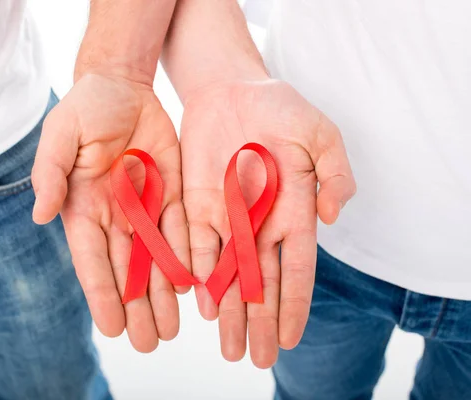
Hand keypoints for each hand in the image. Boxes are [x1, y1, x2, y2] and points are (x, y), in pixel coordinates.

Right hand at [31, 74, 190, 352]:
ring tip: (173, 330)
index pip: (92, 261)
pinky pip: (180, 231)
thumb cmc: (84, 109)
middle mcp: (115, 217)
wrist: (122, 87)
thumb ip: (50, 174)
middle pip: (127, 271)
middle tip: (151, 343)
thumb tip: (40, 216)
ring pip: (156, 260)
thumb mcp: (60, 135)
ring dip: (164, 295)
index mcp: (83, 209)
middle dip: (138, 308)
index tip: (111, 329)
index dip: (102, 295)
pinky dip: (185, 259)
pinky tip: (193, 287)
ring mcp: (145, 208)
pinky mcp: (172, 194)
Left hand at [180, 79, 355, 367]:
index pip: (296, 269)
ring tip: (230, 348)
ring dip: (229, 312)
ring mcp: (228, 217)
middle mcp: (260, 224)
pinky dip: (200, 274)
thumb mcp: (320, 135)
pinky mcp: (196, 206)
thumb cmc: (281, 110)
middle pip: (261, 283)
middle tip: (257, 359)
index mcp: (294, 212)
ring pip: (229, 274)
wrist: (230, 90)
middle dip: (259, 322)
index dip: (294, 304)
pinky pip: (198, 246)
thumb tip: (334, 216)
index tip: (291, 338)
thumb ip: (334, 174)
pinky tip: (202, 303)